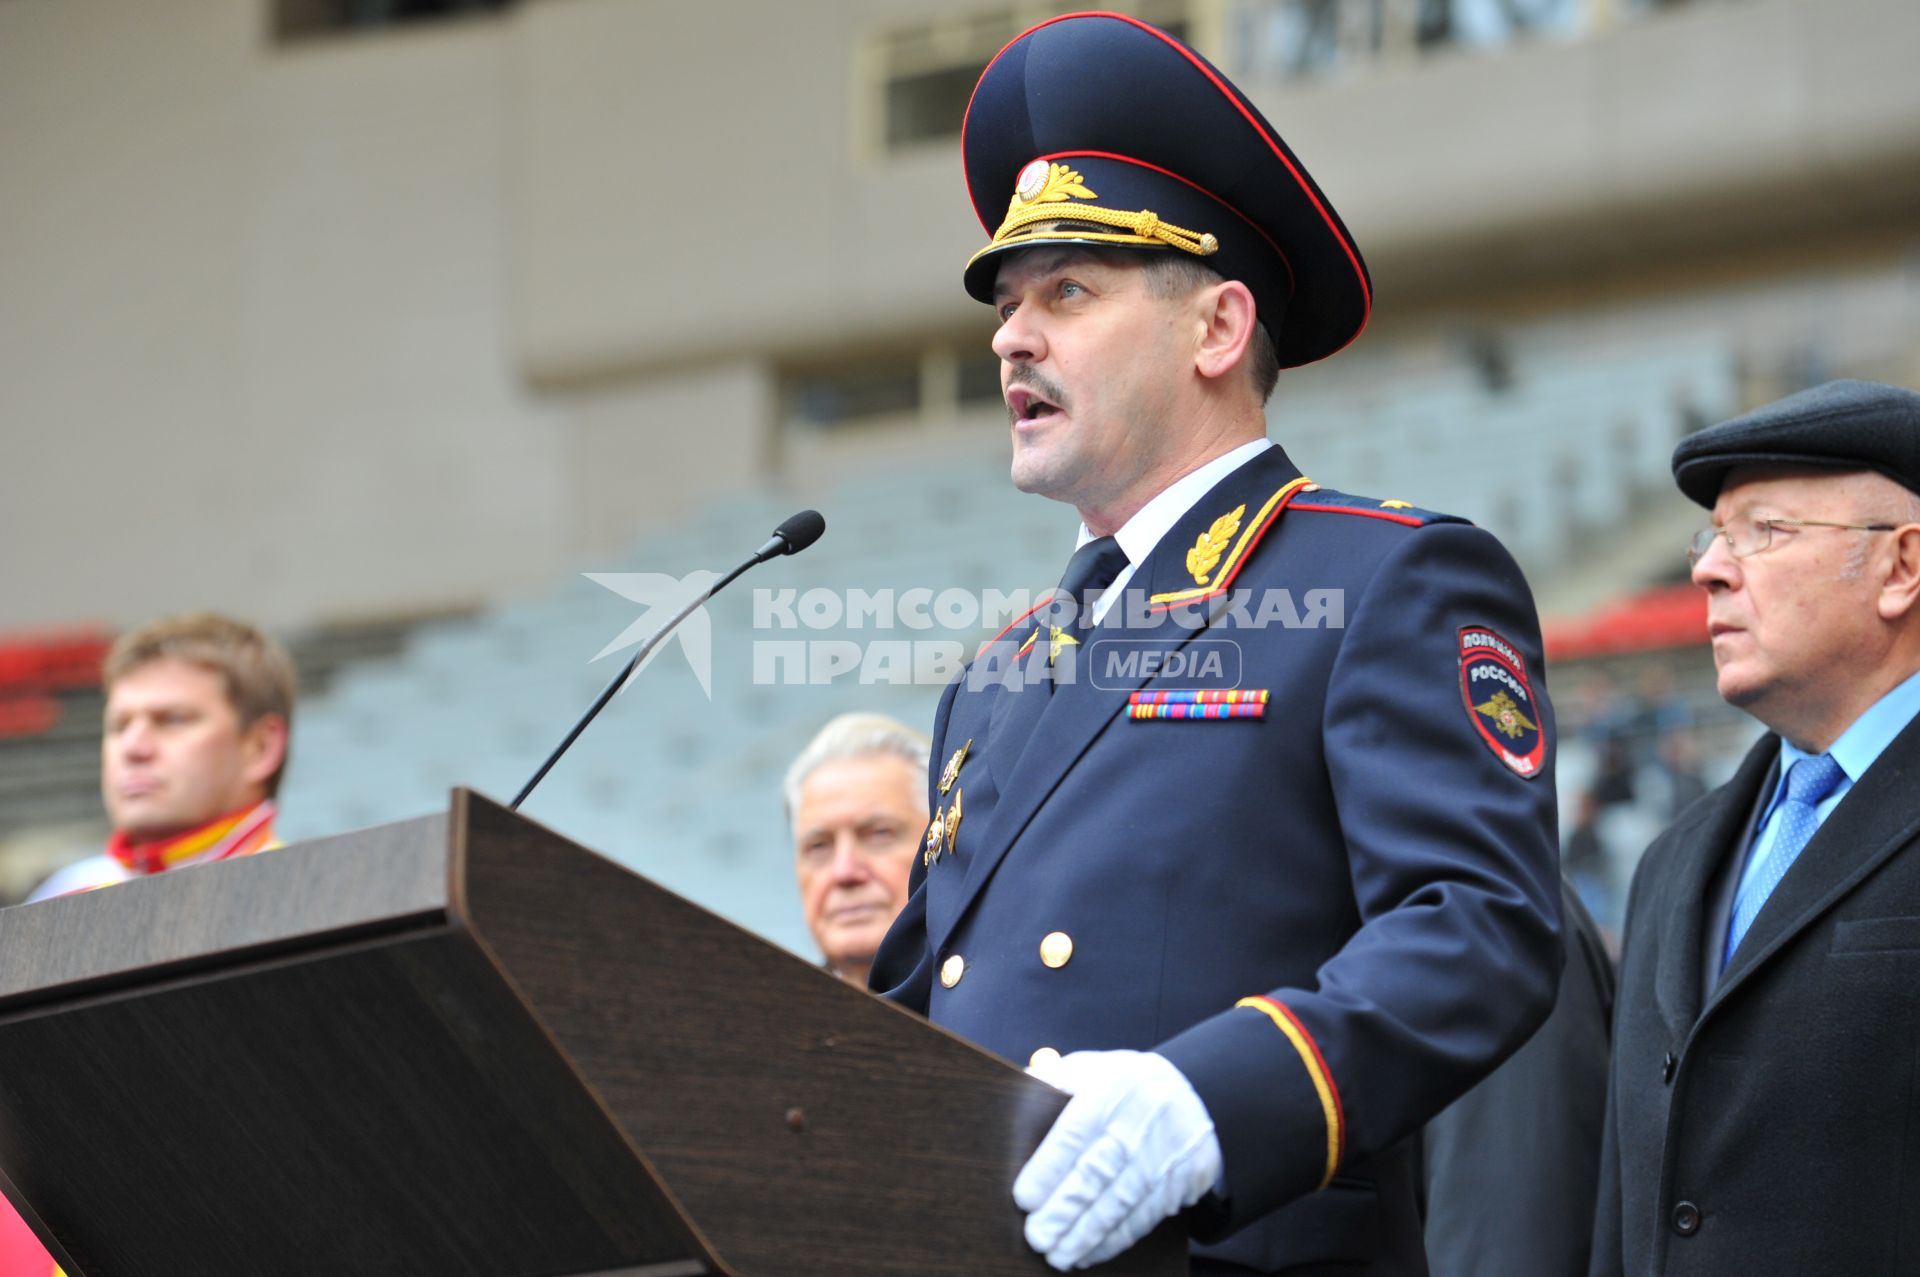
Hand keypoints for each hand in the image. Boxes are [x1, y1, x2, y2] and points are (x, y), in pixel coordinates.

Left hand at [1014, 1049, 1222, 1269]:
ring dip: (1087, 1234)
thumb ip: (1054, 1081)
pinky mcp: (1188, 1177)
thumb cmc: (1122, 1087)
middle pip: (1098, 1171)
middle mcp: (1143, 1118)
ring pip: (1122, 1200)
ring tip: (1059, 1254)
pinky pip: (1146, 1214)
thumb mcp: (1090, 1068)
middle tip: (1037, 1237)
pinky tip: (1090, 1251)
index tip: (1024, 1200)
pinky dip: (1116, 1238)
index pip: (1075, 1132)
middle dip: (1064, 1210)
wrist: (1192, 1093)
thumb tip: (1021, 1095)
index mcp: (1113, 1086)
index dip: (1049, 1169)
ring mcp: (1169, 1149)